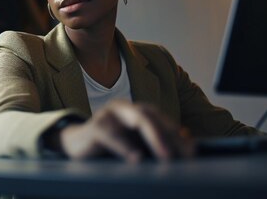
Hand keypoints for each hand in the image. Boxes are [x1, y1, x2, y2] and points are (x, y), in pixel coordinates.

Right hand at [57, 100, 194, 160]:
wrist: (75, 145)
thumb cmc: (108, 146)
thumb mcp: (133, 143)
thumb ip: (155, 143)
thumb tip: (189, 147)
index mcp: (135, 110)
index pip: (162, 120)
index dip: (178, 136)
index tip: (191, 153)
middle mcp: (124, 107)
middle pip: (151, 116)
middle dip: (169, 135)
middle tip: (183, 155)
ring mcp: (109, 114)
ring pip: (137, 121)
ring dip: (154, 139)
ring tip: (166, 156)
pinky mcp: (95, 127)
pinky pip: (112, 135)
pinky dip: (125, 147)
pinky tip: (136, 158)